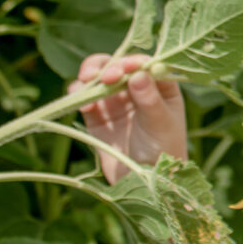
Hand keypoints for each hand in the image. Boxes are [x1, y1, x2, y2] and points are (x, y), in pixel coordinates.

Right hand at [68, 54, 186, 184]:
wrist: (143, 181)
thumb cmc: (163, 150)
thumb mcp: (161, 124)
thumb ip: (150, 100)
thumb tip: (139, 74)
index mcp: (161, 87)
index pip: (147, 65)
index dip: (135, 61)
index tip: (128, 67)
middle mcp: (137, 88)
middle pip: (120, 65)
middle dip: (110, 66)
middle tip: (107, 76)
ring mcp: (116, 100)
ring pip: (99, 76)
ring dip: (91, 73)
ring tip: (87, 80)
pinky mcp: (97, 114)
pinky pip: (84, 97)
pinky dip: (79, 93)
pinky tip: (83, 103)